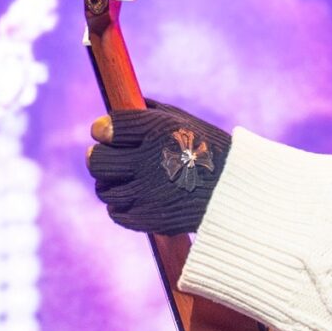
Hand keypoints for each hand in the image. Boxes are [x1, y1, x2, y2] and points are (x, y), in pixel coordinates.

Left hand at [87, 103, 229, 235]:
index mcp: (157, 130)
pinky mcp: (150, 218)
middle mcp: (150, 160)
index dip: (102, 130)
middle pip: (96, 161)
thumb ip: (145, 112)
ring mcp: (148, 192)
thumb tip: (110, 115)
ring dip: (111, 183)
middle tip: (109, 158)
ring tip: (127, 179)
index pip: (107, 128)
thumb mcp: (182, 119)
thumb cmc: (204, 149)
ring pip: (103, 188)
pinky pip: (115, 212)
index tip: (105, 133)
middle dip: (99, 158)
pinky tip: (137, 197)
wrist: (236, 190)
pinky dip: (122, 205)